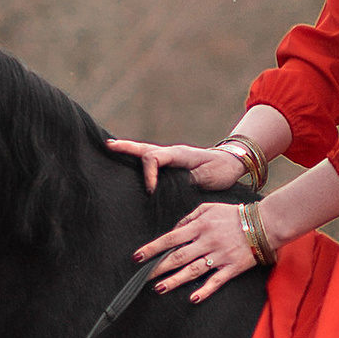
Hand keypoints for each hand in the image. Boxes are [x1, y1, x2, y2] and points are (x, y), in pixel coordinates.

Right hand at [104, 133, 247, 195]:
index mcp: (179, 154)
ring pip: (145, 152)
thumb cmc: (221, 170)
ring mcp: (170, 157)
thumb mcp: (207, 176)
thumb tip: (170, 185)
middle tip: (107, 145)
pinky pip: (151, 159)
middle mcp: (171, 153)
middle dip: (125, 147)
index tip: (151, 192)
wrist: (231, 164)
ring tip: (110, 148)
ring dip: (128, 150)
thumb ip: (188, 179)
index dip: (148, 175)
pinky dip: (137, 158)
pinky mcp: (171, 163)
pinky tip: (128, 161)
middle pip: (144, 148)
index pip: (154, 158)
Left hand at [136, 196, 266, 299]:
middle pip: (178, 257)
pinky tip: (193, 298)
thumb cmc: (234, 214)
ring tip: (160, 288)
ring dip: (175, 280)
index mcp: (200, 226)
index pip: (170, 239)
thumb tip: (174, 231)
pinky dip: (205, 290)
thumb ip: (189, 218)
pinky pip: (216, 281)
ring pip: (193, 271)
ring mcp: (220, 256)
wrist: (264, 223)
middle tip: (143, 277)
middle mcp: (207, 242)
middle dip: (158, 268)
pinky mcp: (232, 267)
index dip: (152, 249)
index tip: (138, 257)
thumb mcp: (208, 208)